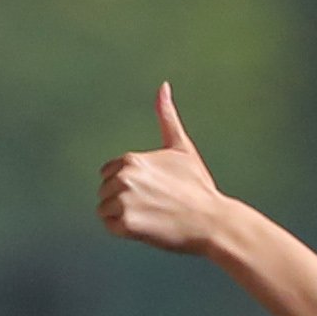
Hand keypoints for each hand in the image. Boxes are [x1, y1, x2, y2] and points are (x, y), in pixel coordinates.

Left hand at [99, 83, 236, 257]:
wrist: (211, 221)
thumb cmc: (198, 187)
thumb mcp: (182, 148)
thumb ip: (166, 117)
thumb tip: (163, 86)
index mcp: (131, 159)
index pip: (109, 173)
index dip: (128, 184)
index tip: (152, 190)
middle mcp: (124, 177)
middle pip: (105, 191)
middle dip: (124, 199)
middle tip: (154, 204)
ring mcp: (124, 200)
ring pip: (105, 210)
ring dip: (123, 215)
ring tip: (150, 215)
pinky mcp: (126, 223)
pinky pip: (110, 226)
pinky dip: (124, 230)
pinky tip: (146, 226)